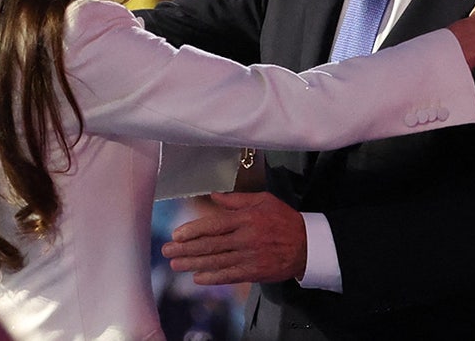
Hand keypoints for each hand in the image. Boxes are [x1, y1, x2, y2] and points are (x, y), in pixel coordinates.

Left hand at [161, 191, 305, 285]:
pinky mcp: (255, 272)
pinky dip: (212, 278)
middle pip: (210, 245)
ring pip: (216, 262)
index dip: (193, 230)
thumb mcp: (263, 200)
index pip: (214, 225)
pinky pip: (229, 276)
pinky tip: (197, 278)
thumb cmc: (284, 219)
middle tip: (166, 251)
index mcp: (246, 218)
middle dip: (185, 249)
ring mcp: (250, 257)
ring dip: (193, 264)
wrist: (308, 245)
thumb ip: (238, 199)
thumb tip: (215, 195)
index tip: (176, 235)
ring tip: (175, 265)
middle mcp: (246, 238)